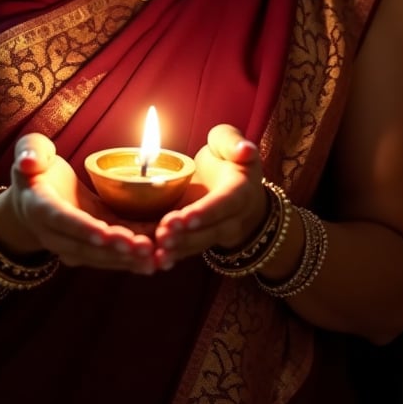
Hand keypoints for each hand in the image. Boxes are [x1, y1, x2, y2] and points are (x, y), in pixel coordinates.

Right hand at [0, 132, 157, 274]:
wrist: (34, 197)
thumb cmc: (36, 168)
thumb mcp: (30, 152)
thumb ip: (30, 152)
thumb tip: (28, 162)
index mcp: (39, 207)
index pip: (61, 219)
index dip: (82, 227)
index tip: (103, 233)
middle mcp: (53, 234)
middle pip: (84, 246)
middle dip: (113, 248)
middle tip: (142, 247)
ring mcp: (70, 245)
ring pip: (98, 256)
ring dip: (126, 258)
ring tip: (154, 256)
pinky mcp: (89, 247)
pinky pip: (109, 254)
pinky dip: (131, 256)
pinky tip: (156, 255)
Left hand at [153, 124, 266, 269]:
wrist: (232, 183)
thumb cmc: (227, 157)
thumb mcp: (228, 141)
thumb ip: (233, 142)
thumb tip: (245, 149)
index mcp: (241, 190)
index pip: (226, 202)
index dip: (208, 211)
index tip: (188, 217)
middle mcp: (233, 217)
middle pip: (213, 230)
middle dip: (188, 235)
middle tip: (163, 234)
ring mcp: (218, 232)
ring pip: (200, 244)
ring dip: (179, 248)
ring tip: (158, 249)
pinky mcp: (201, 238)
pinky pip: (190, 251)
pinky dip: (174, 257)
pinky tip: (157, 261)